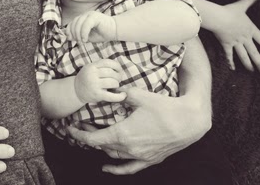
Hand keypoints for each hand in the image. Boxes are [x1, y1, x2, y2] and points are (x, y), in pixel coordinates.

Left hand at [65, 11, 116, 42]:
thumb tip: (67, 36)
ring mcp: (90, 14)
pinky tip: (85, 39)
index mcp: (82, 18)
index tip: (71, 39)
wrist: (115, 31)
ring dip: (78, 34)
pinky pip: (86, 24)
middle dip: (74, 34)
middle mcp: (85, 15)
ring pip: (79, 23)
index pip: (71, 23)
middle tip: (79, 42)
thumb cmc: (101, 34)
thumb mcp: (87, 36)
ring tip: (82, 41)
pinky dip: (83, 33)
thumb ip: (77, 35)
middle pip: (74, 23)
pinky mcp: (95, 16)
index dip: (69, 31)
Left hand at [67, 87, 208, 174]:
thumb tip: (109, 90)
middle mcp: (129, 148)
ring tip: (95, 136)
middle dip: (89, 136)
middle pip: (101, 145)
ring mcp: (140, 156)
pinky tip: (106, 167)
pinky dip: (116, 169)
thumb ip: (120, 93)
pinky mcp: (151, 160)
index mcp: (123, 134)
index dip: (79, 134)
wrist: (189, 121)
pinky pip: (129, 168)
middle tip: (84, 125)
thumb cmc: (164, 107)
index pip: (93, 138)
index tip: (70, 128)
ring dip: (102, 147)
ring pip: (113, 155)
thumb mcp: (138, 95)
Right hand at [73, 59, 125, 104]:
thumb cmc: (86, 77)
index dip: (117, 66)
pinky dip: (120, 96)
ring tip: (114, 85)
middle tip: (117, 79)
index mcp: (91, 66)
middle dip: (118, 76)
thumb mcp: (90, 68)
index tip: (119, 70)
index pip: (108, 62)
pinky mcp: (98, 95)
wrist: (76, 90)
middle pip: (112, 73)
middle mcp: (93, 74)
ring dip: (117, 84)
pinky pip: (113, 96)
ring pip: (113, 83)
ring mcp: (95, 85)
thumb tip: (118, 67)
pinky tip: (123, 94)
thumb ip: (101, 66)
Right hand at [213, 0, 259, 72]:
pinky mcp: (226, 44)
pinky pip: (229, 55)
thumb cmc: (230, 11)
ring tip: (252, 71)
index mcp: (250, 30)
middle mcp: (245, 38)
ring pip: (243, 56)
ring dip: (248, 64)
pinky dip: (230, 62)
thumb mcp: (242, 5)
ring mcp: (236, 43)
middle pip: (254, 53)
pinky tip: (232, 68)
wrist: (219, 18)